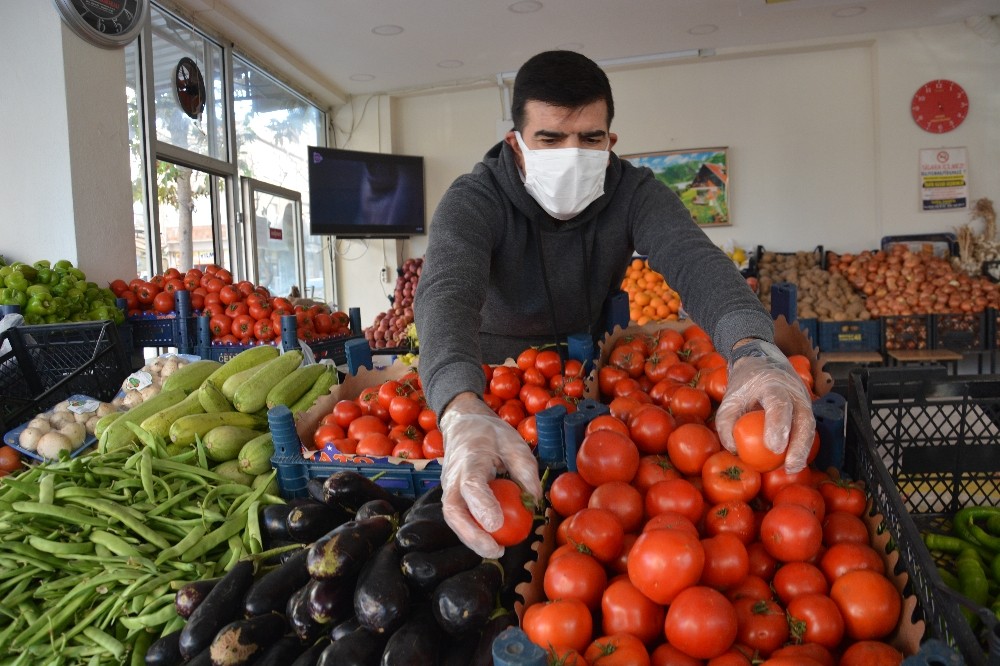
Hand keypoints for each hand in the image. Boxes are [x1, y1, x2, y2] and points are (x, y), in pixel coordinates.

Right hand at [438, 393, 542, 557]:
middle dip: (472, 535)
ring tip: (496, 551)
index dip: (482, 506)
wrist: (462, 424)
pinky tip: (491, 541)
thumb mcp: (514, 443)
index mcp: (470, 459)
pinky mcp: (451, 495)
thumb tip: (535, 503)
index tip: (497, 524)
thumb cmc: (490, 433)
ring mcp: (448, 487)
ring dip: (471, 539)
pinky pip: (459, 517)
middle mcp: (453, 476)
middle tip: (496, 550)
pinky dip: (472, 532)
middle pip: (454, 511)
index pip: (471, 486)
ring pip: (453, 519)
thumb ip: (525, 471)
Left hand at [715, 340, 815, 472]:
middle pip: (803, 418)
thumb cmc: (744, 384)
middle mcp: (793, 391)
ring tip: (793, 469)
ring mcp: (804, 399)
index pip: (779, 404)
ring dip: (804, 449)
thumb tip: (733, 450)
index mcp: (772, 384)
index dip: (778, 425)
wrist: (762, 362)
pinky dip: (802, 446)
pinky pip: (807, 429)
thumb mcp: (729, 398)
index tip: (774, 447)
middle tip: (790, 465)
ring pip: (810, 426)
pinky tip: (794, 462)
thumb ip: (726, 422)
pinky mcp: (806, 408)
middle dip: (799, 444)